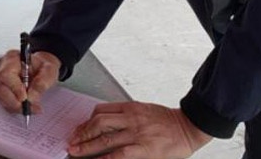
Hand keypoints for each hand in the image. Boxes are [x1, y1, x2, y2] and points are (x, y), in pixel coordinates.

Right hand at [0, 49, 60, 114]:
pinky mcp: (0, 90)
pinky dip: (14, 108)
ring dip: (16, 107)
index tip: (25, 99)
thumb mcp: (49, 70)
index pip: (6, 74)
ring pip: (1, 98)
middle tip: (29, 109)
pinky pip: (4, 102)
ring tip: (32, 109)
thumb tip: (31, 97)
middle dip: (14, 102)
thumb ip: (42, 82)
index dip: (14, 88)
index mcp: (12, 58)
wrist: (40, 68)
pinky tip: (26, 107)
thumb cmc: (42, 66)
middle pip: (0, 88)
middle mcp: (1, 68)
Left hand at [67, 102, 212, 158]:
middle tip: (72, 140)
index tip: (80, 128)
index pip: (101, 110)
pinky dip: (104, 158)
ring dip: (86, 145)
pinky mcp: (143, 149)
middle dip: (82, 132)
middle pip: (98, 122)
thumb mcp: (145, 110)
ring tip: (75, 151)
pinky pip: (118, 154)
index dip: (87, 120)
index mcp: (131, 107)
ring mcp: (136, 133)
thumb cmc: (168, 121)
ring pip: (104, 138)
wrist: (188, 127)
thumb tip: (108, 124)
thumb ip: (127, 115)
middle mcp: (131, 118)